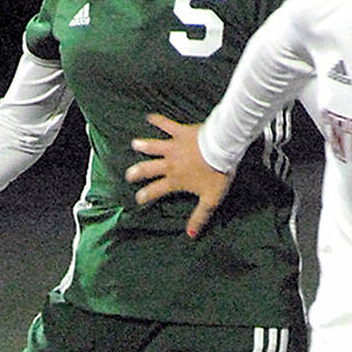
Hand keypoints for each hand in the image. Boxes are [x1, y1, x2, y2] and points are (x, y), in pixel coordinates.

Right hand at [125, 113, 232, 238]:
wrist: (222, 148)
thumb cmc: (217, 174)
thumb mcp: (210, 200)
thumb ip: (199, 217)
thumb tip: (190, 235)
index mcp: (175, 180)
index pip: (156, 190)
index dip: (145, 195)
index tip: (137, 198)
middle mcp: (170, 164)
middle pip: (148, 168)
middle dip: (137, 172)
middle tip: (128, 174)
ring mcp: (173, 147)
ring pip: (153, 146)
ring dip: (143, 145)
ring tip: (134, 144)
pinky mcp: (180, 132)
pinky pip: (166, 125)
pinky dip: (157, 120)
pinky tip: (149, 117)